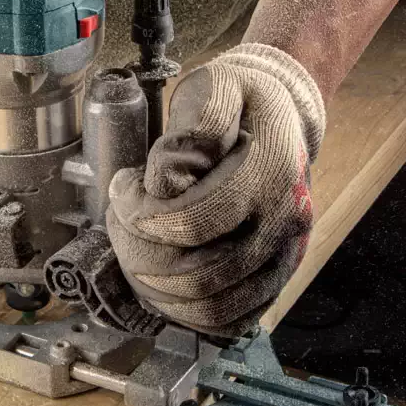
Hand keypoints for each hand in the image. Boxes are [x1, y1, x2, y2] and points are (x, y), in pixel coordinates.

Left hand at [107, 43, 325, 336]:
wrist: (280, 117)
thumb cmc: (240, 102)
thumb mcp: (220, 85)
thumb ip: (198, 123)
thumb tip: (173, 174)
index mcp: (270, 172)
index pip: (193, 221)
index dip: (141, 214)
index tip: (123, 189)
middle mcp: (284, 221)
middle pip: (196, 272)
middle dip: (138, 252)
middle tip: (122, 222)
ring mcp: (283, 256)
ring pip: (208, 305)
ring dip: (154, 286)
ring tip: (136, 248)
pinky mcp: (272, 278)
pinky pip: (227, 319)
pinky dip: (184, 312)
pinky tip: (159, 281)